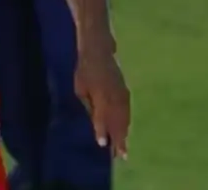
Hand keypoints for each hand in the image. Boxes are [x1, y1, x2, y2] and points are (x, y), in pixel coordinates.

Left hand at [74, 44, 130, 158]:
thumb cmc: (85, 70)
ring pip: (124, 118)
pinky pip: (127, 111)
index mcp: (100, 94)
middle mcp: (113, 95)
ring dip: (124, 134)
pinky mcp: (126, 92)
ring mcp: (122, 93)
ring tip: (123, 149)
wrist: (99, 52)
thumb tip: (95, 121)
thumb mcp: (80, 88)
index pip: (102, 116)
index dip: (102, 131)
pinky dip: (127, 123)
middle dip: (118, 138)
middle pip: (117, 120)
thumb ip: (89, 105)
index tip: (103, 144)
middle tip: (119, 155)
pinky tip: (125, 131)